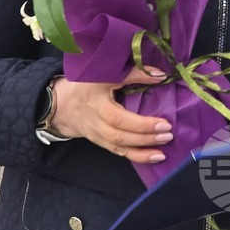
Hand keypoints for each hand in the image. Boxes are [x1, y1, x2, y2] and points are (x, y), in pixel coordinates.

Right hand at [50, 68, 172, 163]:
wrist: (60, 103)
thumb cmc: (85, 84)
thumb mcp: (106, 73)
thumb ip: (134, 74)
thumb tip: (161, 75)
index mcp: (98, 103)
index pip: (119, 117)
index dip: (141, 123)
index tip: (164, 122)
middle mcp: (96, 122)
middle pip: (120, 135)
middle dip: (145, 137)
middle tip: (169, 134)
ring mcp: (97, 134)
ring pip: (119, 147)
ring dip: (142, 151)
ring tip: (163, 152)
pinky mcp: (99, 142)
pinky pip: (118, 152)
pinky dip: (135, 156)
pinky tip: (152, 156)